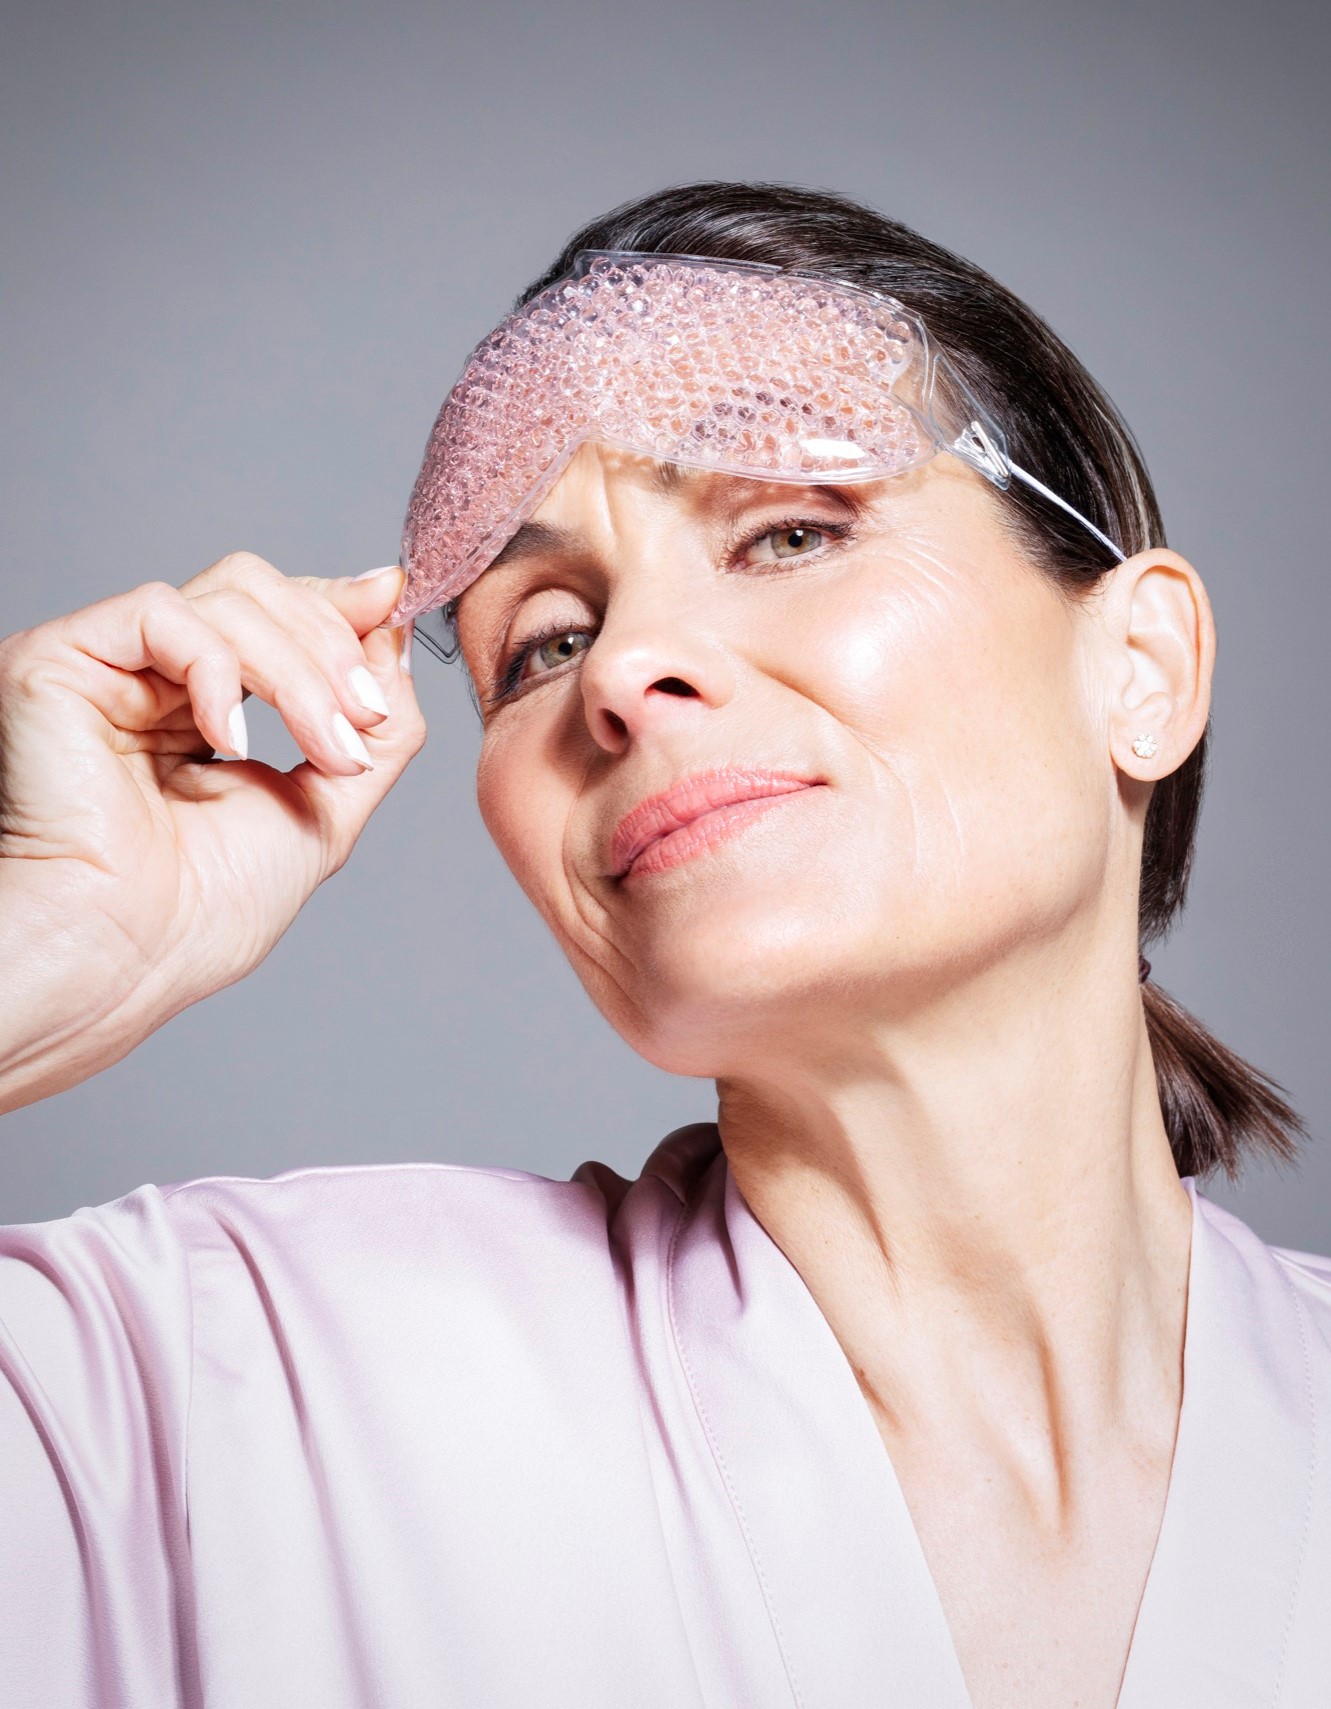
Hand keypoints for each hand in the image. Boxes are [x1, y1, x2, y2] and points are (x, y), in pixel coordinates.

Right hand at [0, 552, 425, 1111]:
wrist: (127, 959)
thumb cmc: (204, 913)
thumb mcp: (327, 806)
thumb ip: (374, 727)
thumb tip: (395, 633)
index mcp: (200, 707)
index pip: (274, 612)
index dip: (339, 607)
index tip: (397, 607)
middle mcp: (148, 676)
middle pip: (258, 589)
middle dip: (333, 648)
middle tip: (366, 720)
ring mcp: (104, 665)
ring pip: (227, 597)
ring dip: (302, 672)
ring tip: (329, 749)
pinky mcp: (57, 661)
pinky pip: (162, 615)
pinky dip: (220, 670)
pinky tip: (233, 741)